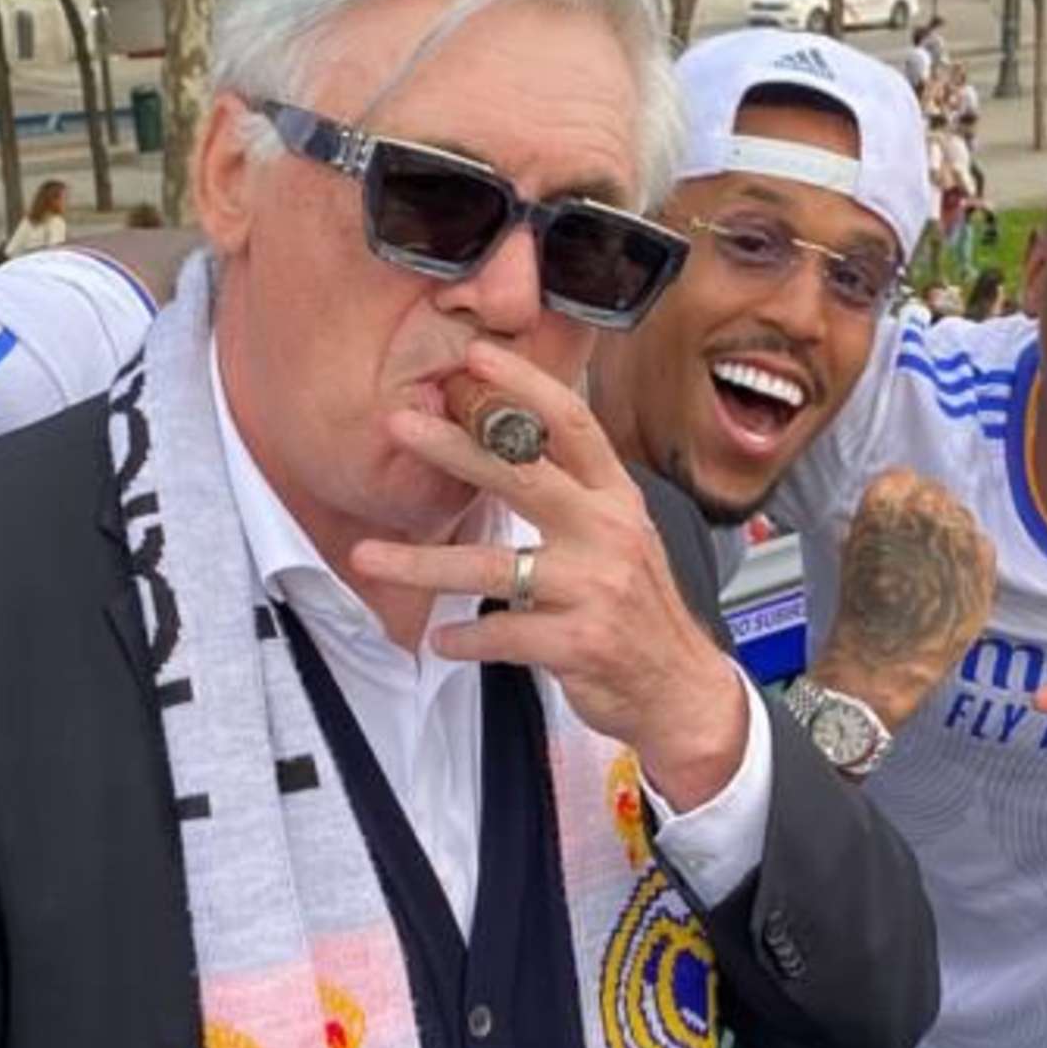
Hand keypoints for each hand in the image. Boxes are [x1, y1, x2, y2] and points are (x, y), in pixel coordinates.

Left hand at [349, 339, 747, 806]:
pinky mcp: (578, 642)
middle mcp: (609, 533)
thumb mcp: (620, 536)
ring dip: (421, 563)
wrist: (680, 689)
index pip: (572, 425)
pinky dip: (464, 638)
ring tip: (366, 556)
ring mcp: (595, 587)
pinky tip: (439, 639)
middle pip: (523, 476)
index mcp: (617, 498)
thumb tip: (505, 444)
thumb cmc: (637, 607)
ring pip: (492, 567)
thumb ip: (573, 495)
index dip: (525, 387)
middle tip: (400, 425)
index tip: (475, 358)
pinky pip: (500, 634)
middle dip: (455, 448)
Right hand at [807, 468, 995, 729]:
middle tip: (918, 541)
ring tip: (935, 564)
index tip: (900, 514)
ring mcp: (960, 535)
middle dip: (927, 514)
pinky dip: (971, 557)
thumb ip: (875, 520)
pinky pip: (982, 545)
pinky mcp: (984, 564)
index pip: (903, 477)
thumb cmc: (860, 612)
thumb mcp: (852, 550)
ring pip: (962, 516)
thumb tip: (894, 508)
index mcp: (887, 500)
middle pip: (935, 493)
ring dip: (950, 534)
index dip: (901, 498)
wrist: (882, 658)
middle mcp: (927, 510)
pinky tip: (953, 578)